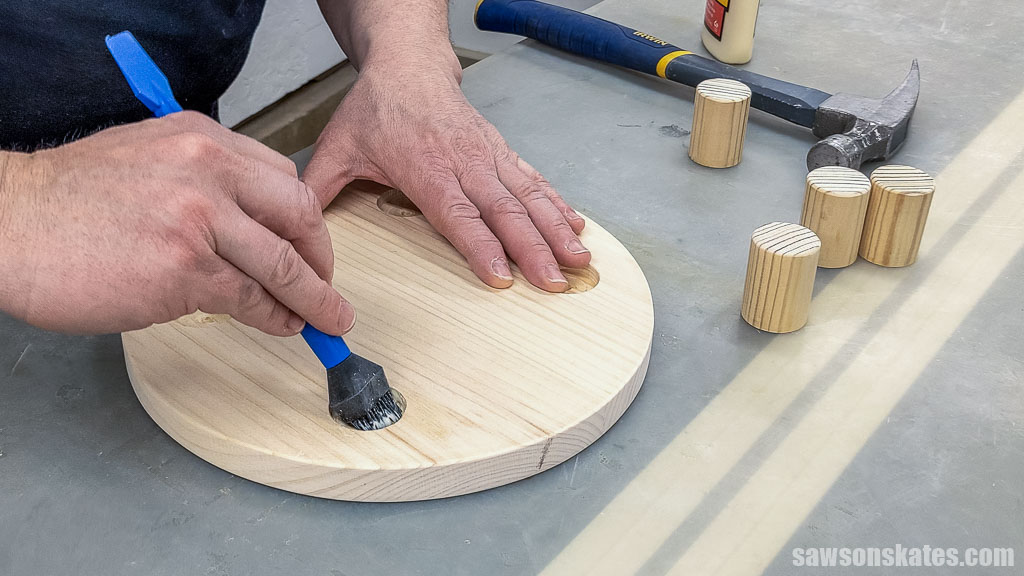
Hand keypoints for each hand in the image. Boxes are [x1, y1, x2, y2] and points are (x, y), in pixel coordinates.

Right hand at [0, 112, 353, 335]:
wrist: (6, 223)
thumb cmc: (70, 200)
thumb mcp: (148, 159)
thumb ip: (203, 181)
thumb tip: (249, 226)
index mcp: (202, 139)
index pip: (283, 176)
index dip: (306, 219)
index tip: (312, 245)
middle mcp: (208, 171)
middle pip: (299, 214)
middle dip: (323, 258)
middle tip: (329, 286)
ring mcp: (198, 220)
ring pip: (282, 263)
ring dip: (313, 299)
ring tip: (328, 320)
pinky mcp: (184, 269)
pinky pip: (249, 298)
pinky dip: (275, 316)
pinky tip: (283, 325)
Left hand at [303, 62, 590, 292]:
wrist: (409, 65)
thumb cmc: (377, 109)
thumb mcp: (338, 146)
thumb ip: (317, 189)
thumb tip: (291, 232)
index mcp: (425, 168)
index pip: (458, 214)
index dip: (481, 247)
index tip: (503, 276)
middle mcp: (464, 163)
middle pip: (504, 212)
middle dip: (533, 249)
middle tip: (555, 281)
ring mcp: (488, 157)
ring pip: (529, 197)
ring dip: (556, 230)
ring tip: (579, 259)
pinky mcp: (502, 152)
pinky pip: (535, 181)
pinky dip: (558, 204)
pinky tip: (577, 226)